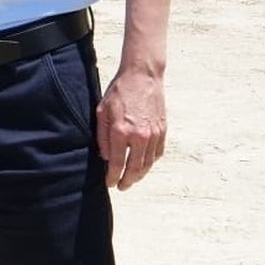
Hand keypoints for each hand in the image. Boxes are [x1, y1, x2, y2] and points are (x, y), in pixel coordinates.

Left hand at [96, 66, 166, 189]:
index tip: (109, 184)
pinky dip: (150, 163)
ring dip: (140, 175)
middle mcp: (139, 136)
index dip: (112, 176)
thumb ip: (102, 136)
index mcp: (121, 132)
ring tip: (131, 180)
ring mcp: (153, 135)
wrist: (142, 77)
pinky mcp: (162, 131)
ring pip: (147, 164)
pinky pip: (157, 154)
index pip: (116, 163)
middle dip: (127, 181)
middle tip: (121, 187)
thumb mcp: (101, 111)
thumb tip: (105, 157)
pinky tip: (144, 166)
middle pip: (134, 168)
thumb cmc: (118, 93)